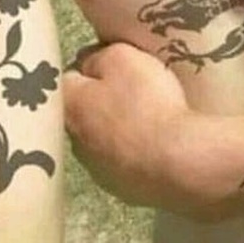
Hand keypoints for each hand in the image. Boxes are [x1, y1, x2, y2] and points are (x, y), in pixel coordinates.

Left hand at [63, 42, 201, 209]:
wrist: (176, 159)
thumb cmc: (146, 102)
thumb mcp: (122, 58)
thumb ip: (99, 56)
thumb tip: (88, 63)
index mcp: (70, 106)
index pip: (67, 77)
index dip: (89, 65)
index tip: (110, 62)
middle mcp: (75, 141)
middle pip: (83, 110)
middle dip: (100, 98)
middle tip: (129, 88)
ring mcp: (97, 168)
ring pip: (101, 137)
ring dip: (116, 127)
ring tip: (145, 117)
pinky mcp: (120, 187)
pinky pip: (122, 159)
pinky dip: (132, 150)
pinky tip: (153, 143)